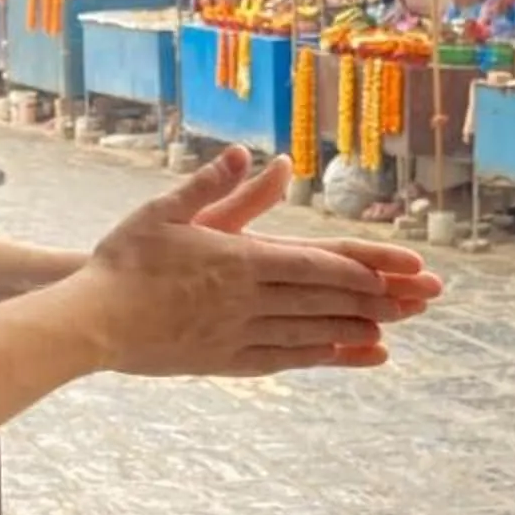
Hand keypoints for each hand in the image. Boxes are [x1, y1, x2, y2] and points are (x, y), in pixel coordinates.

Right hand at [67, 147, 441, 379]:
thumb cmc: (123, 260)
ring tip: (396, 329)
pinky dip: (324, 356)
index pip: (316, 262)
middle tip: (423, 300)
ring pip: (313, 332)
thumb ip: (212, 184)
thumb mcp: (163, 210)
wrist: (91, 322)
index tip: (404, 268)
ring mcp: (238, 335)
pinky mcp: (225, 361)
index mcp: (238, 260)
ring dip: (358, 329)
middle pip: (326, 300)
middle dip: (379, 298)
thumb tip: (253, 154)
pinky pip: (286, 358)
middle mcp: (247, 301)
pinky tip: (349, 354)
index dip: (365, 265)